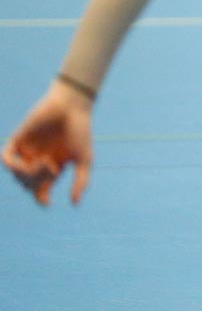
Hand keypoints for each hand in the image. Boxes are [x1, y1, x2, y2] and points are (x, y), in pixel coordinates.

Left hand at [2, 82, 94, 205]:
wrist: (71, 106)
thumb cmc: (81, 131)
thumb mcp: (84, 159)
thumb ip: (81, 181)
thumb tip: (74, 204)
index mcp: (54, 167)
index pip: (41, 190)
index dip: (41, 199)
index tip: (46, 202)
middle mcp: (38, 161)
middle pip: (29, 185)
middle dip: (37, 182)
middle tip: (51, 168)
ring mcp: (27, 151)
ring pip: (17, 175)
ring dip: (28, 174)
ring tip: (44, 161)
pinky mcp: (18, 139)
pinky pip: (6, 158)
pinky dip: (11, 165)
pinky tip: (21, 163)